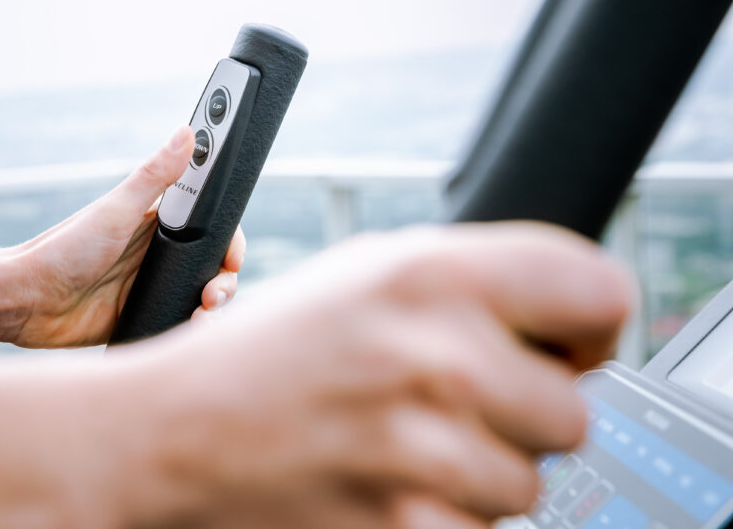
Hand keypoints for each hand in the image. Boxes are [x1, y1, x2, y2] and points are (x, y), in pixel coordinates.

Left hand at [8, 126, 245, 347]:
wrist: (25, 302)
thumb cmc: (62, 249)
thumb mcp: (115, 211)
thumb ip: (154, 175)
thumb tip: (187, 131)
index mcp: (156, 223)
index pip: (210, 225)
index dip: (230, 240)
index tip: (234, 254)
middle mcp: (158, 253)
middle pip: (213, 264)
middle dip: (225, 278)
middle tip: (216, 290)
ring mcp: (152, 286)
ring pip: (201, 294)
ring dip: (214, 305)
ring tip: (204, 314)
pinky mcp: (142, 316)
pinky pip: (178, 321)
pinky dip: (192, 327)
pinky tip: (191, 330)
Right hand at [114, 223, 635, 527]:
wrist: (175, 429)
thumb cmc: (270, 349)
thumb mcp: (365, 272)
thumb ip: (474, 280)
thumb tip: (577, 316)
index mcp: (430, 271)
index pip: (600, 292)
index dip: (586, 326)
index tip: (555, 346)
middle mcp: (435, 353)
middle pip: (572, 410)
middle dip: (517, 414)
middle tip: (439, 402)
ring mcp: (419, 448)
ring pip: (528, 485)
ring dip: (475, 473)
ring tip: (396, 442)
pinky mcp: (402, 526)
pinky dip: (439, 516)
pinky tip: (381, 481)